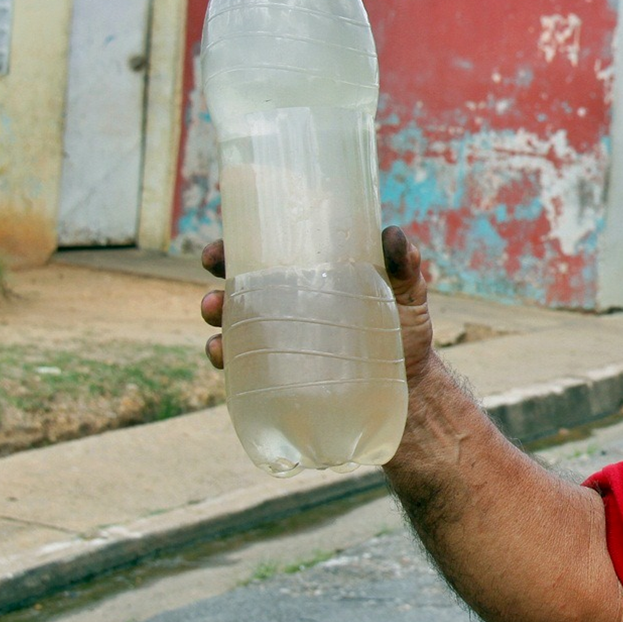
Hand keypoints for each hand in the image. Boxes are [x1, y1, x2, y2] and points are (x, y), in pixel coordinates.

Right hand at [199, 228, 434, 383]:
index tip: (230, 232)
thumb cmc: (405, 331)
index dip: (245, 236)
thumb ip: (404, 266)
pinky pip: (241, 362)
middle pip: (243, 277)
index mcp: (316, 273)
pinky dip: (224, 355)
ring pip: (234, 317)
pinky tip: (220, 352)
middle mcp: (291, 301)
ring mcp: (282, 338)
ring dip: (215, 309)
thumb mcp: (409, 293)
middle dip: (220, 266)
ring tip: (213, 308)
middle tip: (215, 263)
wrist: (409, 389)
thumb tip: (392, 235)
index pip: (275, 247)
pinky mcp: (279, 373)